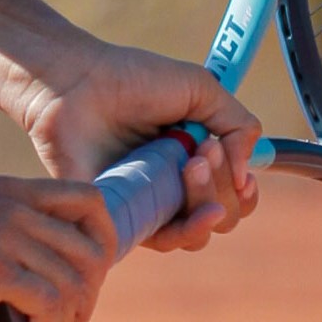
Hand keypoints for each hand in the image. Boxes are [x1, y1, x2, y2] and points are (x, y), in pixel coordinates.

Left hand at [14, 35, 260, 253]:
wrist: (77, 82)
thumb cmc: (132, 79)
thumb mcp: (201, 88)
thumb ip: (238, 126)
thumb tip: (244, 177)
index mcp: (189, 157)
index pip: (232, 195)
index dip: (243, 191)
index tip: (242, 173)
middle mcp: (169, 185)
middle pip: (220, 217)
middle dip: (222, 188)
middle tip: (203, 150)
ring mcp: (144, 203)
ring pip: (194, 234)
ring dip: (206, 203)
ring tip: (189, 164)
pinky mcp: (119, 217)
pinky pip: (159, 242)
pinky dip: (185, 230)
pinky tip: (194, 209)